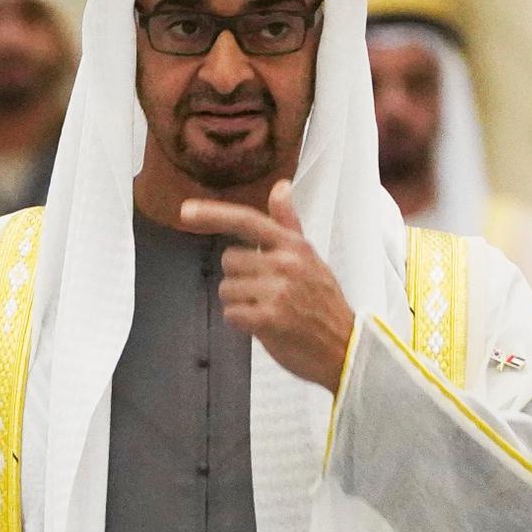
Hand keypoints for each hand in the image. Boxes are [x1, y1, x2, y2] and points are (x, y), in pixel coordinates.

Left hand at [180, 180, 357, 392]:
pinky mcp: (269, 319)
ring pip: (227, 289)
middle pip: (229, 261)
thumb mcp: (309, 257)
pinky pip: (231, 313)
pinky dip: (241, 322)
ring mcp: (277, 291)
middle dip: (238, 278)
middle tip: (264, 293)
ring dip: (239, 303)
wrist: (344, 346)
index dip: (214, 214)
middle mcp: (285, 263)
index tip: (186, 211)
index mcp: (293, 245)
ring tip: (266, 310)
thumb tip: (281, 185)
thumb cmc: (323, 301)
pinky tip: (262, 325)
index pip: (247, 221)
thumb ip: (288, 223)